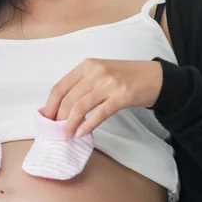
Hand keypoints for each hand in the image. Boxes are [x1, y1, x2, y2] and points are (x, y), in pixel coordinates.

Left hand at [41, 59, 162, 138]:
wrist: (155, 77)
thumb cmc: (126, 77)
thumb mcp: (100, 73)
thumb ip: (82, 85)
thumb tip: (61, 107)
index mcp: (87, 65)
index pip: (60, 87)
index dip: (50, 105)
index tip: (46, 120)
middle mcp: (96, 71)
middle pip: (68, 99)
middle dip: (59, 118)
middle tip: (56, 132)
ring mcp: (109, 83)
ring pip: (80, 106)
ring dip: (70, 124)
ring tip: (66, 136)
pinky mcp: (122, 95)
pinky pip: (99, 113)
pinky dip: (88, 125)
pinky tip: (82, 133)